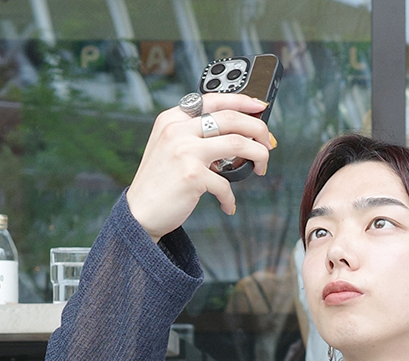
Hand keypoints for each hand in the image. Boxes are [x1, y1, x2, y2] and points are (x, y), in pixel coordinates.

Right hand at [126, 92, 274, 242]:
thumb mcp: (170, 148)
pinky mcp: (192, 175)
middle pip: (232, 118)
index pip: (214, 100)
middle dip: (259, 129)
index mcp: (173, 119)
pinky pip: (226, 184)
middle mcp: (178, 129)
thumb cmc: (160, 183)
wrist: (140, 212)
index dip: (242, 101)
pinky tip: (228, 205)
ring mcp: (185, 151)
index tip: (260, 108)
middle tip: (269, 144)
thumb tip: (236, 136)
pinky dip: (231, 198)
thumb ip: (195, 136)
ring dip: (259, 156)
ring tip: (261, 168)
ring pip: (238, 143)